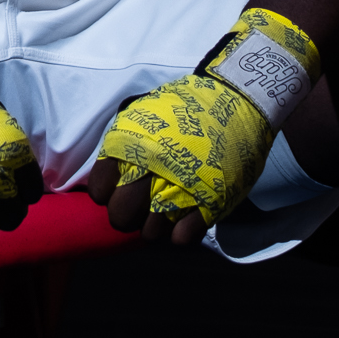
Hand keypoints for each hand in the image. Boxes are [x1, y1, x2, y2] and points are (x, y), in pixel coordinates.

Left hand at [89, 6, 317, 242]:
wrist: (238, 100)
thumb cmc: (189, 106)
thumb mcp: (144, 114)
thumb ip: (124, 144)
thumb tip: (108, 173)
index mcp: (130, 147)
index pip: (99, 189)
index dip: (107, 193)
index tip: (117, 189)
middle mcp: (149, 171)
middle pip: (121, 217)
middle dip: (127, 216)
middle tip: (140, 206)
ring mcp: (179, 190)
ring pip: (150, 232)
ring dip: (155, 226)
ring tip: (164, 211)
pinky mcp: (208, 204)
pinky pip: (181, 238)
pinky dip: (180, 233)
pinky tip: (184, 219)